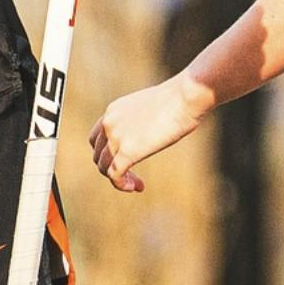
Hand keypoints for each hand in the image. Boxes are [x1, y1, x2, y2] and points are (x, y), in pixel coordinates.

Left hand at [88, 76, 207, 191]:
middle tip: (134, 175)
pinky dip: (121, 185)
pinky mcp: (127, 152)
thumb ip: (144, 121)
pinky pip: (114, 175)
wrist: (185, 97)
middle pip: (99, 155)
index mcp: (113, 112)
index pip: (97, 138)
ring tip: (136, 184)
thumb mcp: (152, 108)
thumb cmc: (179, 100)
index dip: (108, 153)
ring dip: (118, 179)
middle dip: (113, 167)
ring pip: (104, 167)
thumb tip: (152, 131)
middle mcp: (109, 124)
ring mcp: (116, 138)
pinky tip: (136, 187)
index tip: (128, 160)